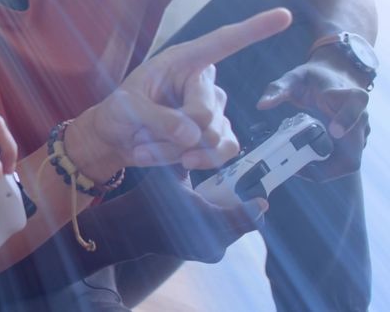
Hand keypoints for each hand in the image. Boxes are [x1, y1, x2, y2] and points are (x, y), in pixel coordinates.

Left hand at [67, 8, 293, 180]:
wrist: (118, 140)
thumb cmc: (120, 112)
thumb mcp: (125, 108)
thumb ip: (156, 118)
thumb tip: (192, 136)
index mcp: (183, 60)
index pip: (222, 42)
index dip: (253, 30)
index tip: (284, 16)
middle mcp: (203, 82)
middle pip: (205, 113)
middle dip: (171, 133)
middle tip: (143, 134)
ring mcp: (215, 109)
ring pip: (211, 137)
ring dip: (176, 151)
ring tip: (150, 146)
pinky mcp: (218, 134)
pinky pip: (224, 151)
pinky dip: (199, 161)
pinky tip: (179, 160)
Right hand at [87, 167, 267, 262]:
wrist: (132, 228)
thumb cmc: (150, 198)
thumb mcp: (170, 174)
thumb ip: (191, 157)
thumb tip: (205, 138)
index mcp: (207, 220)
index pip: (246, 217)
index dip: (255, 207)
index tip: (262, 199)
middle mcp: (214, 241)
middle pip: (243, 222)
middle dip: (240, 206)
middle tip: (235, 191)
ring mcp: (212, 252)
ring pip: (234, 230)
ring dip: (231, 216)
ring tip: (217, 200)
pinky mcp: (208, 256)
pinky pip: (224, 237)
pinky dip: (221, 225)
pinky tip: (207, 212)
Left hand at [257, 52, 370, 180]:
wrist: (333, 77)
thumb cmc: (314, 78)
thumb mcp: (294, 78)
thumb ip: (278, 89)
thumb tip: (262, 105)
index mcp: (349, 96)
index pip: (355, 106)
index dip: (346, 120)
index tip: (333, 131)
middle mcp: (359, 118)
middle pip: (353, 151)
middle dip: (329, 166)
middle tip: (298, 168)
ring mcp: (357, 133)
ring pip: (348, 163)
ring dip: (324, 171)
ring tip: (295, 168)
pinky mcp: (351, 143)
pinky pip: (340, 162)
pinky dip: (323, 167)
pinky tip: (301, 163)